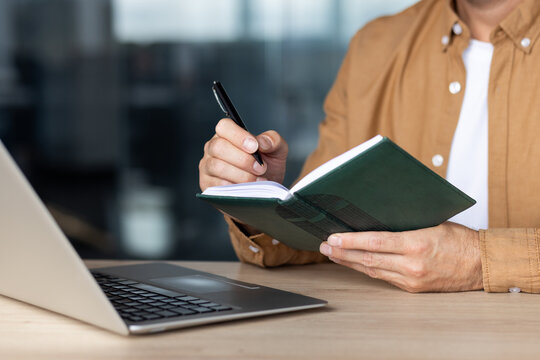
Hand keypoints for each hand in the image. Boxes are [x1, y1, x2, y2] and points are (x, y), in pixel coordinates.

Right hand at [199, 118, 287, 190]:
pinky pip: (215, 185)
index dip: (238, 136)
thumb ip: (273, 141)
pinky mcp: (207, 184)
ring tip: (257, 180)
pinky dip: (233, 187)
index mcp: (228, 135)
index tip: (255, 147)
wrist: (263, 192)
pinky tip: (246, 189)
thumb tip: (263, 142)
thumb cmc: (267, 168)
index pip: (224, 126)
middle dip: (242, 159)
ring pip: (217, 166)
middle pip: (218, 147)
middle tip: (260, 168)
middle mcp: (213, 148)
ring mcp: (207, 166)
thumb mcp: (277, 152)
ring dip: (240, 175)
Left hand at [319, 222, 482, 292]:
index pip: (374, 242)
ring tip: (332, 254)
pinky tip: (354, 264)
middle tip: (324, 247)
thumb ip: (404, 224)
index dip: (350, 241)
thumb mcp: (432, 223)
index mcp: (416, 243)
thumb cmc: (461, 240)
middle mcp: (411, 264)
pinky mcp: (412, 288)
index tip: (332, 237)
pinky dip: (366, 269)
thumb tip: (376, 217)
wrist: (482, 265)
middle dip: (341, 253)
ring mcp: (411, 279)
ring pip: (372, 270)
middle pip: (367, 259)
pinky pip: (383, 278)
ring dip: (349, 262)